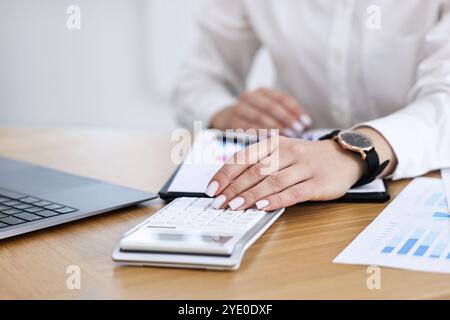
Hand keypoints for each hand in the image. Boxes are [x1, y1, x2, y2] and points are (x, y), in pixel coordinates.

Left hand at [205, 136, 366, 210]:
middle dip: (233, 188)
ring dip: (250, 195)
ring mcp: (304, 167)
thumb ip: (259, 163)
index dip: (225, 173)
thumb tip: (228, 183)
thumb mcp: (281, 152)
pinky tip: (262, 207)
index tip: (212, 189)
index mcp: (274, 143)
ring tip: (234, 206)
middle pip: (255, 170)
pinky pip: (293, 193)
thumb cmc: (304, 158)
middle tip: (218, 202)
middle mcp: (288, 152)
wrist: (342, 156)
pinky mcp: (318, 183)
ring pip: (272, 181)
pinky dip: (276, 200)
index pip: (243, 157)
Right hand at [210, 88, 311, 136]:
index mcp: (262, 91)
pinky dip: (262, 133)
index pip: (282, 98)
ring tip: (289, 136)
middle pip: (271, 106)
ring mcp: (239, 108)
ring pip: (260, 116)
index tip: (306, 122)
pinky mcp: (232, 121)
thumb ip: (286, 115)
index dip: (295, 110)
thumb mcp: (270, 112)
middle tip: (298, 130)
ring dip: (276, 127)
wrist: (227, 119)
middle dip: (287, 119)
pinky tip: (272, 139)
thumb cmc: (256, 118)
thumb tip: (305, 125)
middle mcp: (250, 96)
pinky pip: (249, 126)